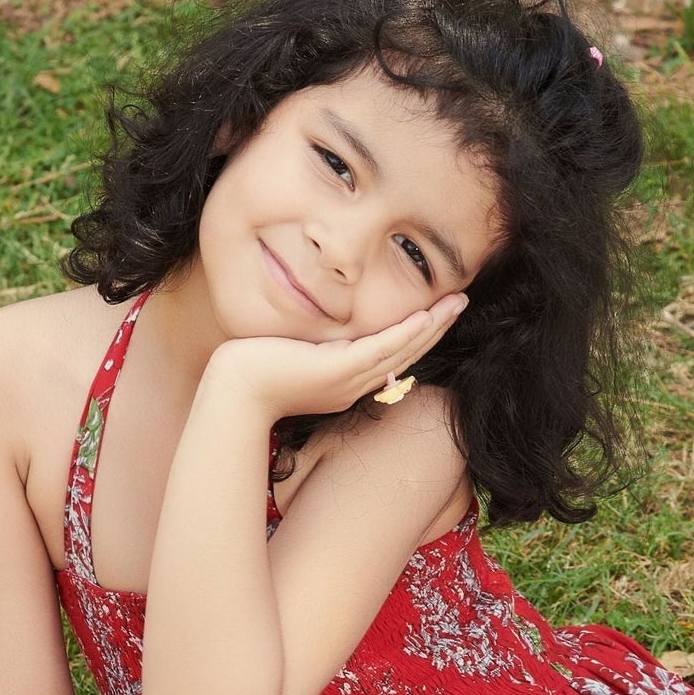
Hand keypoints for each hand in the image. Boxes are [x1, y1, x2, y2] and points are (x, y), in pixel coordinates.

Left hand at [206, 294, 467, 422]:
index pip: (391, 357)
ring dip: (432, 326)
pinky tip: (427, 316)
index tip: (437, 313)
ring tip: (457, 304)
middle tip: (460, 303)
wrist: (233, 391)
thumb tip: (320, 334)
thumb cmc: (252, 371)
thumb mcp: (293, 354)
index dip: (418, 335)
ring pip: (401, 350)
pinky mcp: (338, 371)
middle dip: (435, 327)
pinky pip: (382, 349)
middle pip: (406, 354)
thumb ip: (313, 346)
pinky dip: (407, 333)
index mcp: (344, 383)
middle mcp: (352, 385)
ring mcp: (348, 381)